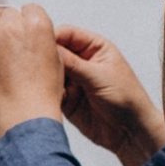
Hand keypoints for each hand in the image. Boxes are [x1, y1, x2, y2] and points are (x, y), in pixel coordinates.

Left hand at [0, 1, 68, 137]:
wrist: (24, 116)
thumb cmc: (41, 95)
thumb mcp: (56, 61)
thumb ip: (43, 41)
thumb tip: (31, 35)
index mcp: (38, 25)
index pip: (29, 9)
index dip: (26, 22)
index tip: (23, 35)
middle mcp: (13, 26)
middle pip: (8, 12)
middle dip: (8, 25)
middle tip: (7, 45)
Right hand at [51, 23, 164, 165]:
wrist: (131, 131)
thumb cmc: (127, 98)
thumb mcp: (98, 76)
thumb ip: (72, 62)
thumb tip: (48, 48)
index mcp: (94, 47)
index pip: (67, 34)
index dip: (52, 37)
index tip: (38, 44)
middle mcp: (82, 61)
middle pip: (55, 52)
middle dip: (44, 57)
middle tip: (33, 63)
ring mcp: (73, 80)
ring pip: (50, 72)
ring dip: (44, 76)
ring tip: (39, 81)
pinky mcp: (67, 99)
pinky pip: (50, 91)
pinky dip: (45, 92)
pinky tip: (44, 95)